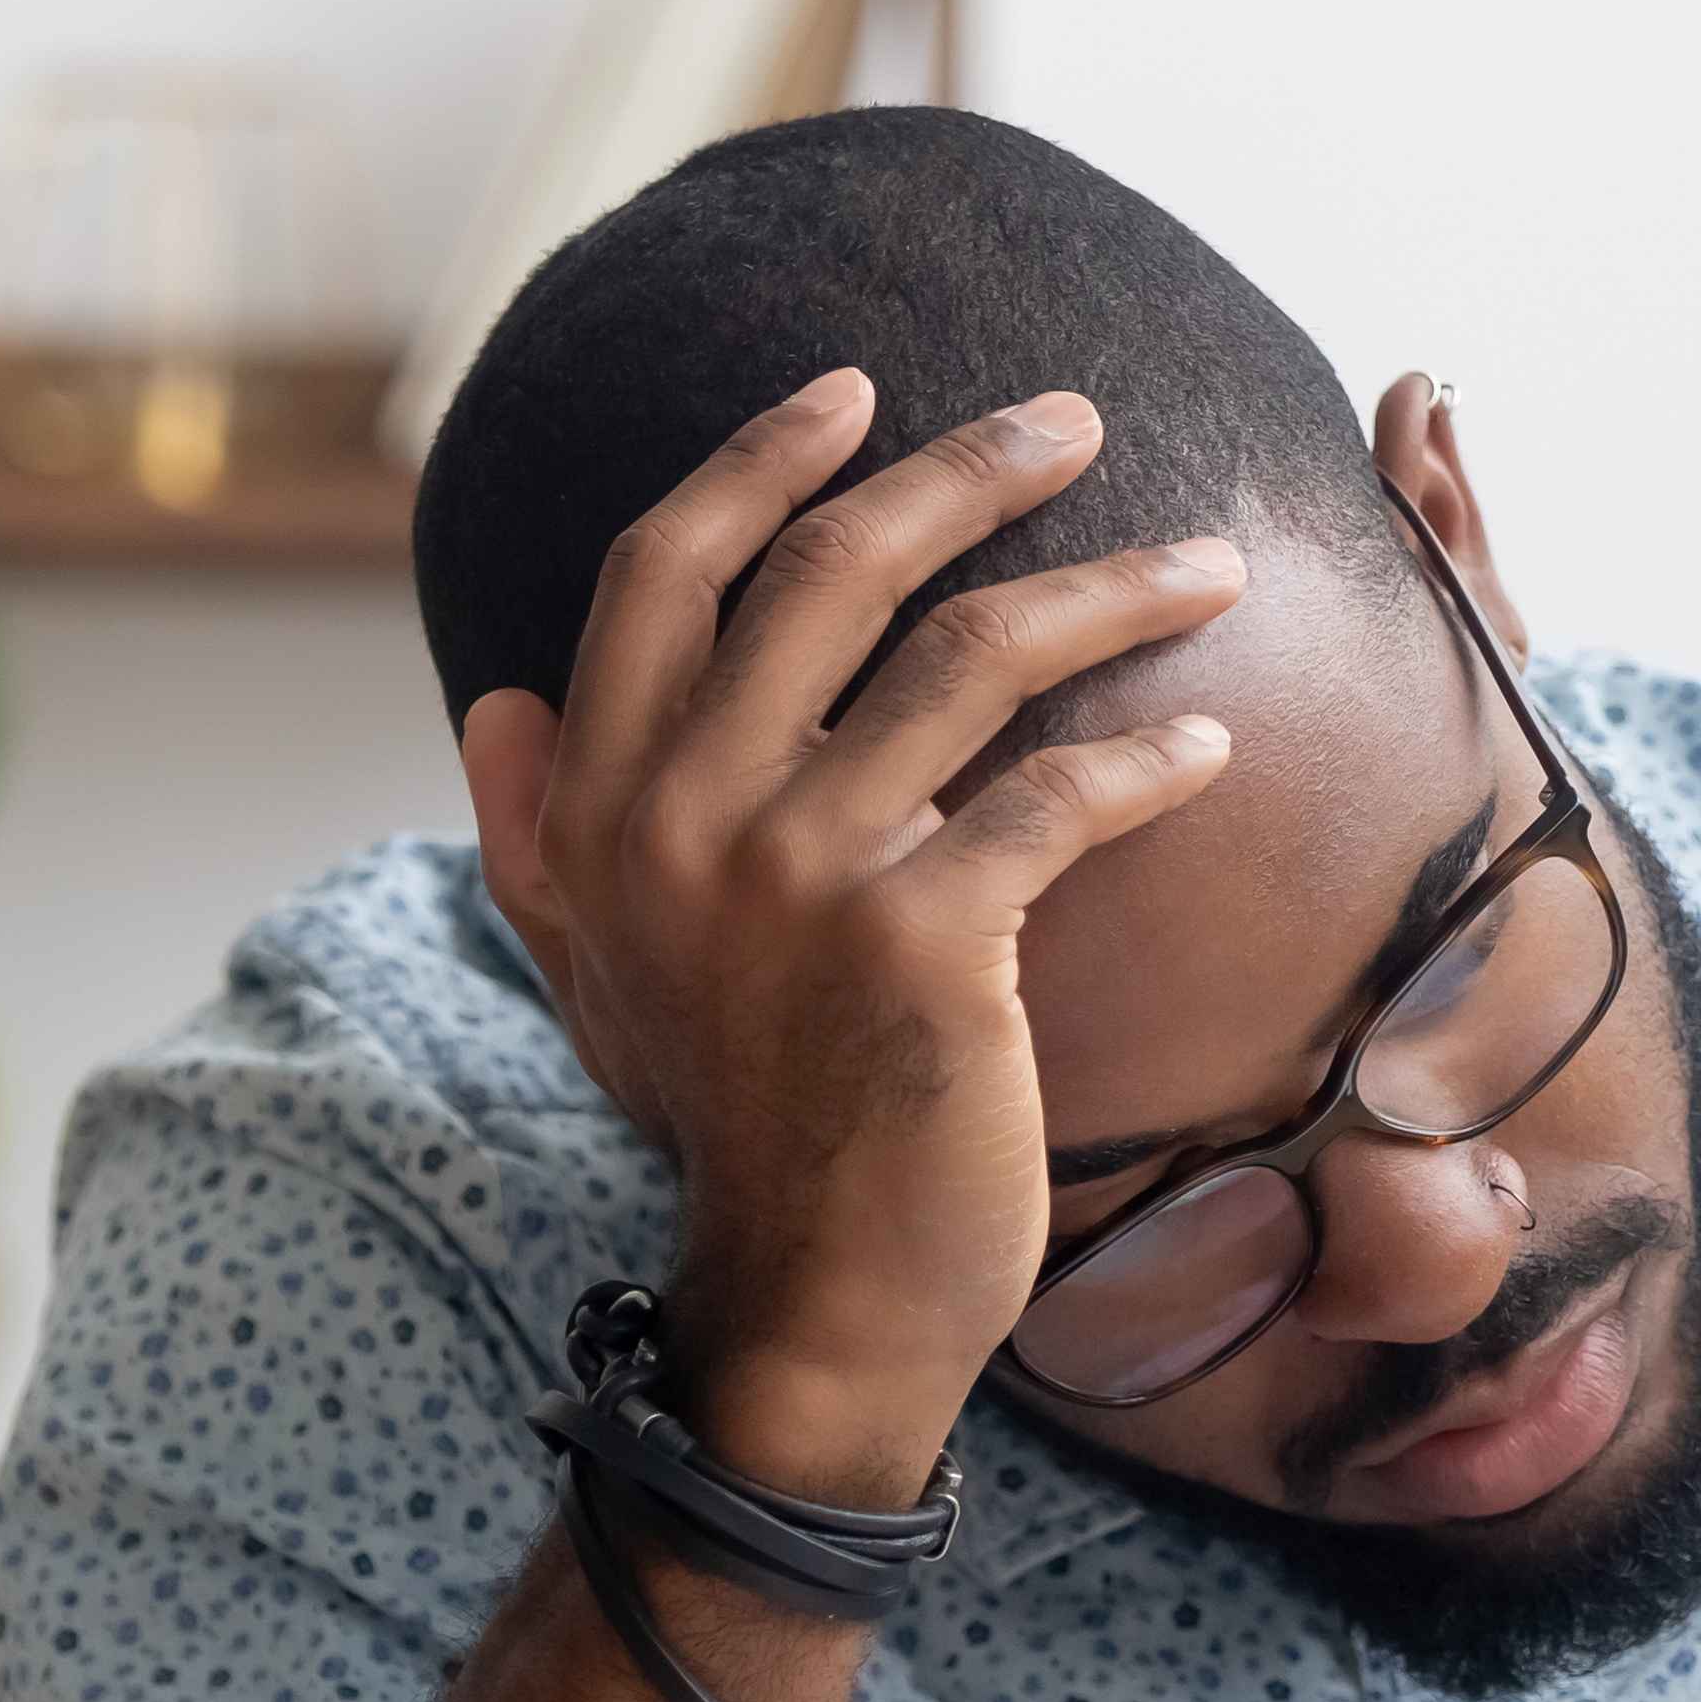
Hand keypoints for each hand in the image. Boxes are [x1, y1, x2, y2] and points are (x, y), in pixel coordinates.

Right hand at [457, 370, 1246, 1504]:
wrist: (814, 1309)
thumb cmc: (735, 1133)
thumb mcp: (597, 975)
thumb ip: (543, 834)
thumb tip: (489, 704)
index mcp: (605, 802)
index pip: (667, 569)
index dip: (762, 461)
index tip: (859, 392)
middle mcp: (687, 814)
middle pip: (835, 569)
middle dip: (968, 470)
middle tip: (1075, 417)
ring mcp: (803, 872)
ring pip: (973, 656)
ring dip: (1111, 588)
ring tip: (1211, 562)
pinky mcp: (926, 942)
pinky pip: (1060, 795)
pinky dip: (1150, 758)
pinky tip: (1210, 744)